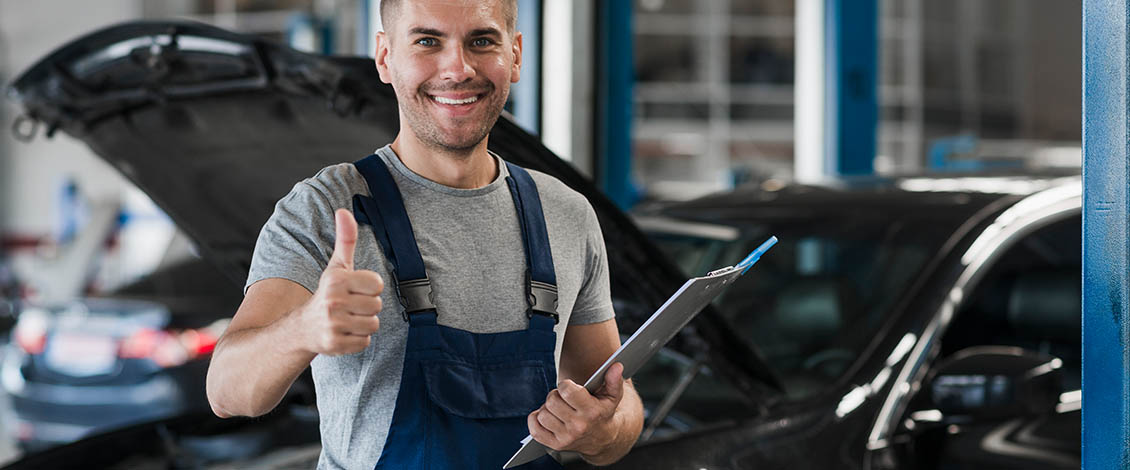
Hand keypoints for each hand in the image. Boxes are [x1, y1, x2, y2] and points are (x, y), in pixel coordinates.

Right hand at [295, 208, 383, 355]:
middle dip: (367, 308)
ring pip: (373, 325)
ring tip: (348, 320)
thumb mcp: (336, 266)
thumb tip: (344, 211)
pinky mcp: (335, 344)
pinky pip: (365, 342)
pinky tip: (344, 333)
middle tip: (350, 307)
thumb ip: (345, 239)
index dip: (370, 288)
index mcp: (337, 280)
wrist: (302, 328)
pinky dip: (357, 340)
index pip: (377, 284)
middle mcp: (333, 301)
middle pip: (377, 306)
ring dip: (363, 324)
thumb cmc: (327, 294)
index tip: (355, 290)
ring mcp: (333, 324)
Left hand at [528, 363, 624, 455]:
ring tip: (558, 409)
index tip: (570, 387)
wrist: (603, 440)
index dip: (565, 385)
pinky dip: (536, 420)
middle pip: (552, 401)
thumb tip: (616, 366)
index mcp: (592, 412)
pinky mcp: (555, 445)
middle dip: (555, 396)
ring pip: (543, 415)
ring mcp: (566, 437)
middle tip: (563, 399)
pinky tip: (547, 417)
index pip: (567, 391)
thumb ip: (613, 380)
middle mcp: (578, 426)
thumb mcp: (612, 396)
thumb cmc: (603, 412)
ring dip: (547, 409)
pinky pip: (535, 429)